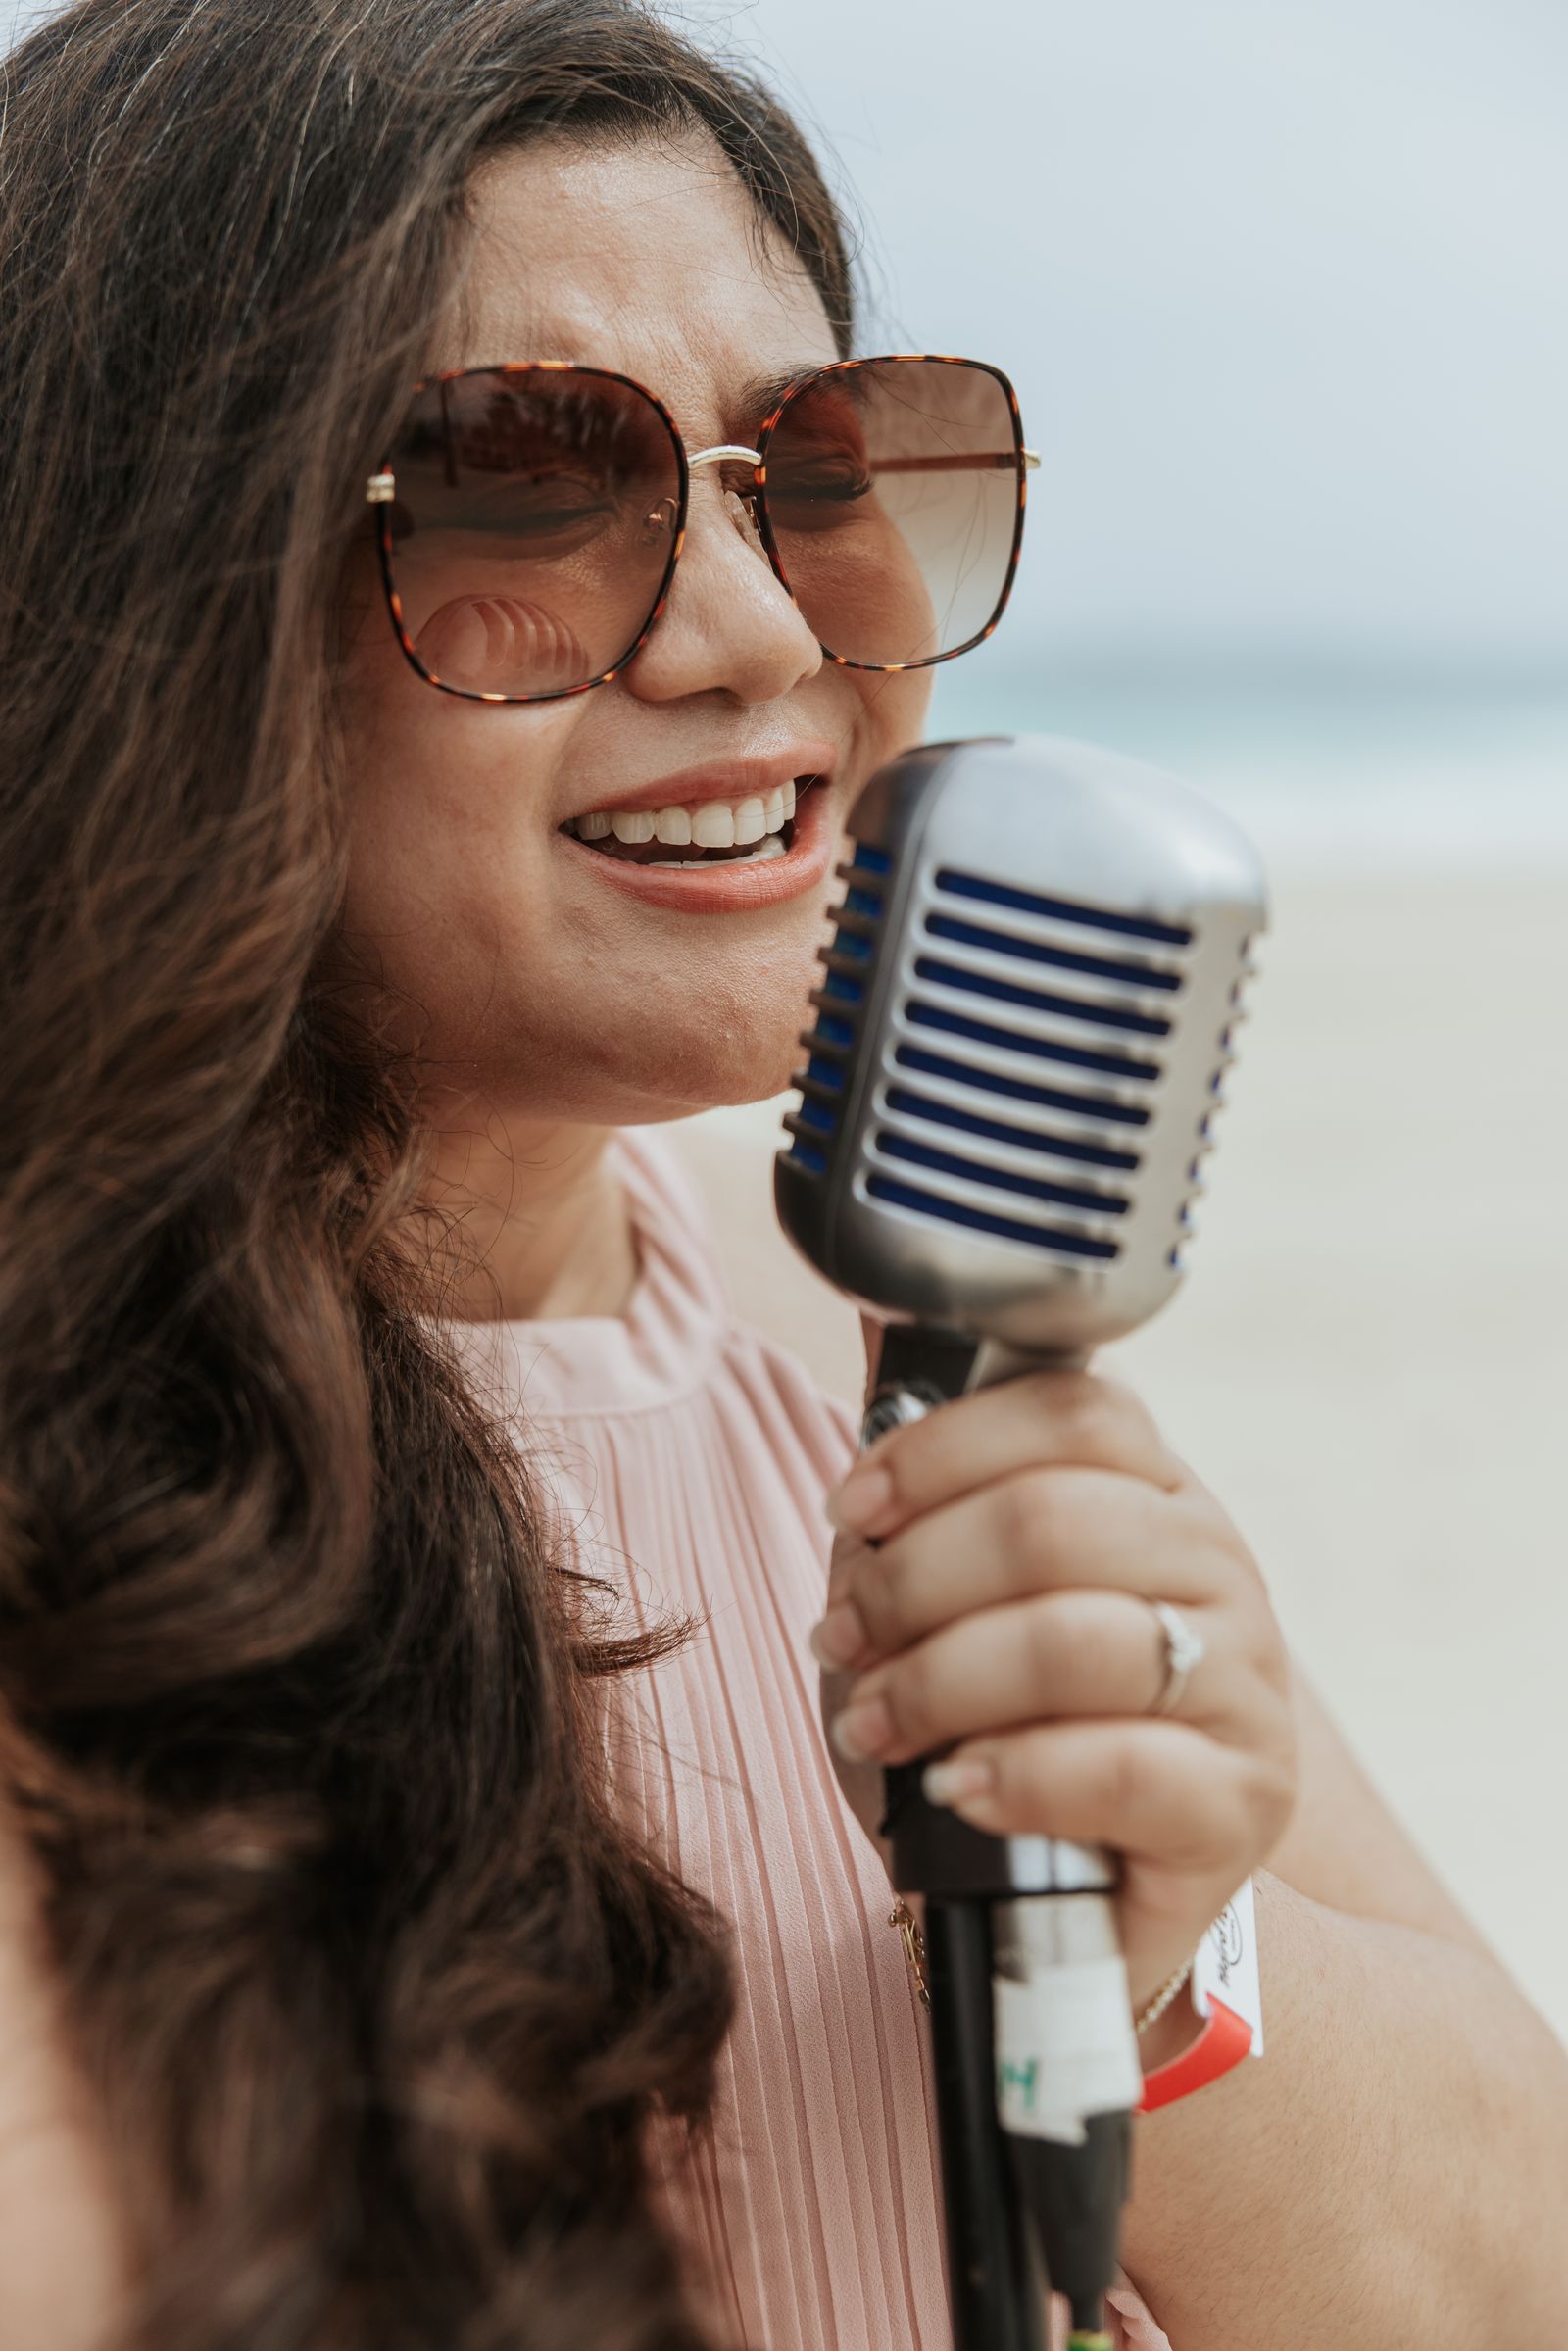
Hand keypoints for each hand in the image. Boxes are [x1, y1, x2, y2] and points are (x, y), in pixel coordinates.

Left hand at [811, 1369, 1297, 2015]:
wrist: (1087, 1902)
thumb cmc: (1009, 1731)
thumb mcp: (962, 1603)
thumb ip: (934, 1492)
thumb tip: (876, 1326)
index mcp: (1160, 1497)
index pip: (1073, 1413)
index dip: (943, 1447)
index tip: (854, 1506)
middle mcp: (1221, 1571)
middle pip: (1057, 1518)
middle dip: (917, 1576)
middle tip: (845, 1635)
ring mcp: (1245, 1686)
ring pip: (1077, 1638)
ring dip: (939, 1679)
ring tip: (875, 1719)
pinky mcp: (1244, 1803)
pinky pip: (1121, 1765)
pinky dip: (1015, 1772)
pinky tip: (960, 1787)